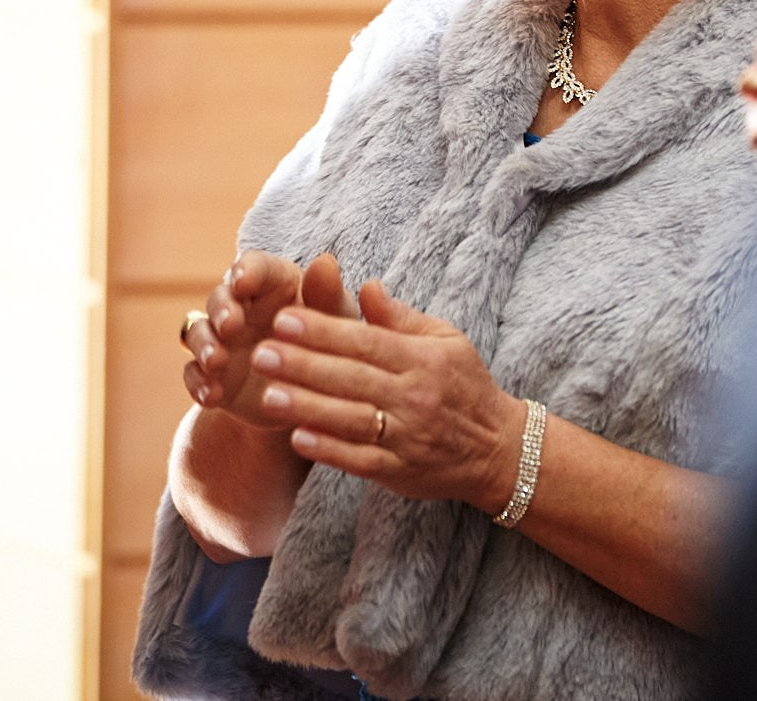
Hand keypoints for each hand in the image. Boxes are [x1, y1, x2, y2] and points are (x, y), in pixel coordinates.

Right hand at [180, 250, 356, 428]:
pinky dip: (198, 383)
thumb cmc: (330, 344)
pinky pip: (193, 374)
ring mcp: (223, 341)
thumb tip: (325, 262)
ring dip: (203, 344)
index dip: (245, 270)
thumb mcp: (337, 323)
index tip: (243, 282)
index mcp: (273, 285)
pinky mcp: (212, 375)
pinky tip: (212, 395)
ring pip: (198, 331)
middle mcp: (241, 307)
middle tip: (231, 324)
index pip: (254, 266)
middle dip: (221, 308)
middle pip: (220, 296)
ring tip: (216, 361)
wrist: (313, 399)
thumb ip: (329, 294)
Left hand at [248, 282, 525, 510]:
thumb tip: (365, 286)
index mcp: (424, 359)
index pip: (365, 341)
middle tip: (260, 352)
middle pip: (352, 378)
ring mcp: (408, 437)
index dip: (323, 330)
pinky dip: (329, 450)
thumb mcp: (445, 340)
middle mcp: (415, 396)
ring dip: (307, 408)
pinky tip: (297, 438)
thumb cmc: (464, 385)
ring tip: (266, 395)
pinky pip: (360, 460)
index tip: (283, 318)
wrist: (497, 449)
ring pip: (351, 420)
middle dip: (303, 365)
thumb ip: (400, 317)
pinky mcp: (400, 471)